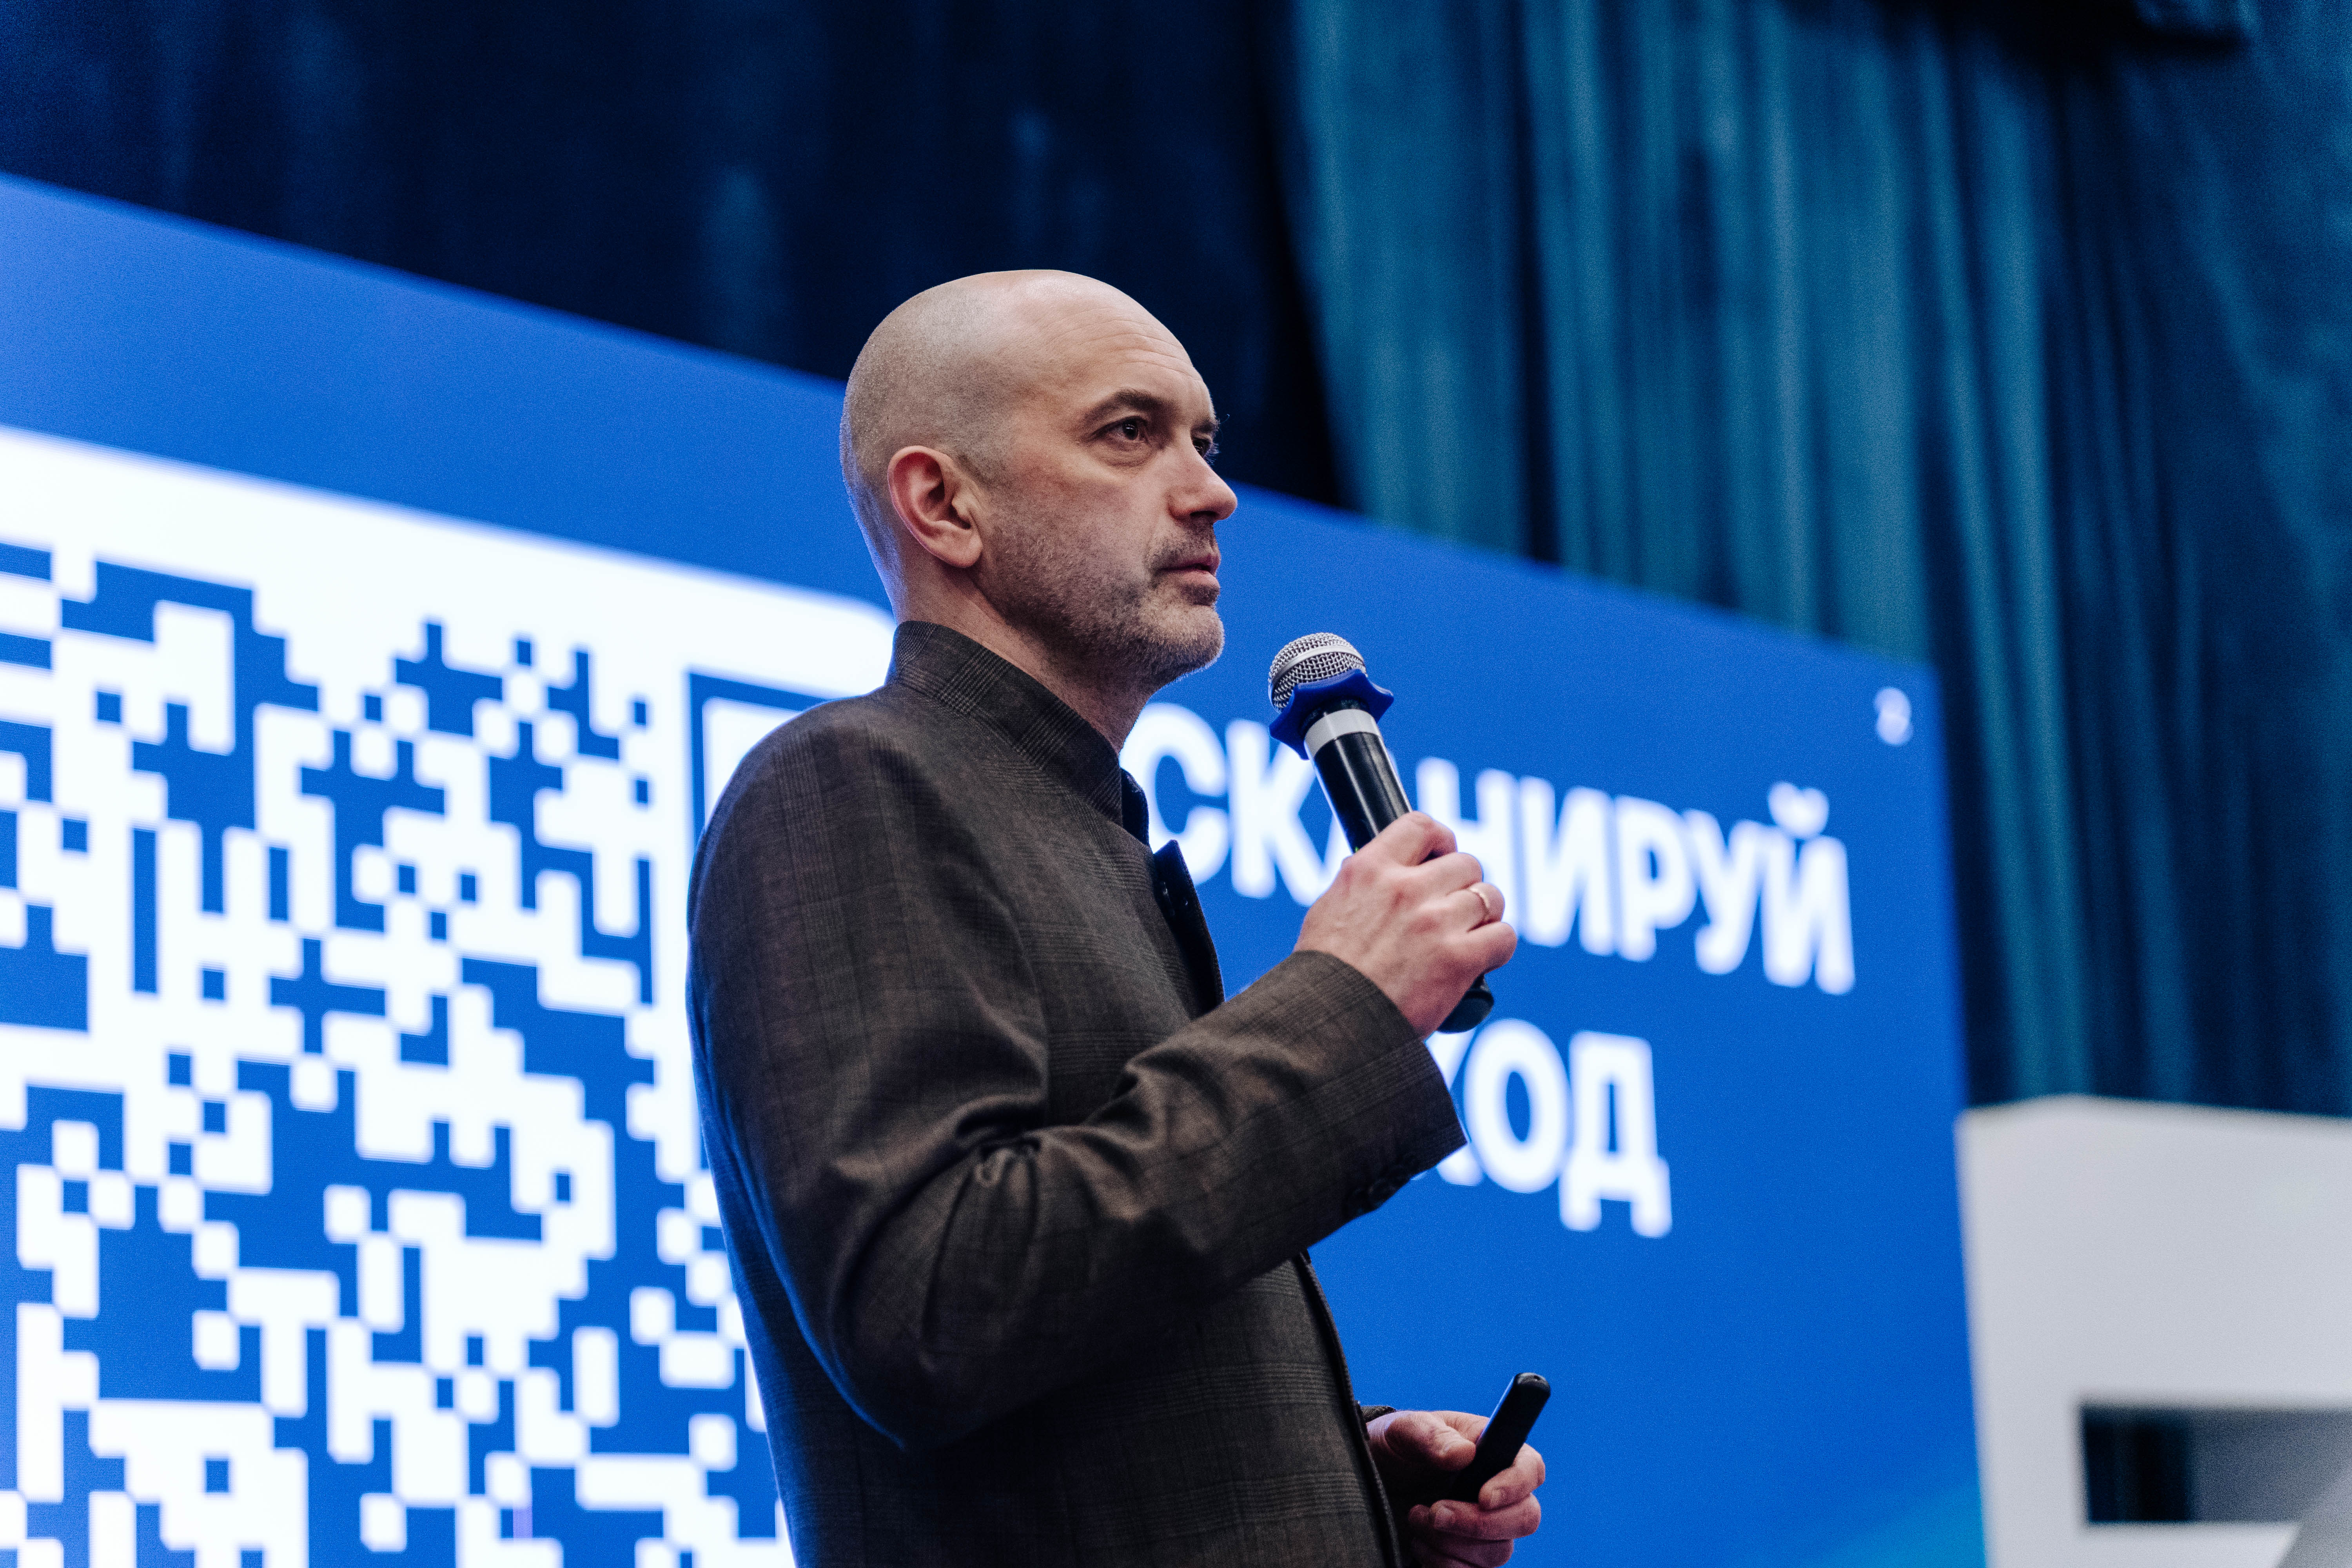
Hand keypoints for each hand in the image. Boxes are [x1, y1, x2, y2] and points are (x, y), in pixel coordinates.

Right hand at [1296, 812, 1517, 1035]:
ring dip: (1484, 916)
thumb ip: (1360, 884)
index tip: (1442, 856)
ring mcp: (1434, 922)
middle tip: (1453, 910)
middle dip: (1464, 886)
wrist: (1330, 1023)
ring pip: (1489, 897)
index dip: (1441, 840)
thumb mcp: (1328, 911)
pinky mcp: (1458, 959)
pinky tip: (1480, 960)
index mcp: (1369, 870)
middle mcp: (1405, 889)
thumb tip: (1375, 866)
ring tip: (1467, 936)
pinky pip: (1503, 936)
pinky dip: (1497, 947)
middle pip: (1466, 863)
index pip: (1421, 826)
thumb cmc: (1324, 975)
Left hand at [1366, 1408, 1544, 1566]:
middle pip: (1525, 1518)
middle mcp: (1496, 1493)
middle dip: (1479, 1523)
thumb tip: (1463, 1454)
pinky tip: (1418, 1543)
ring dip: (1452, 1542)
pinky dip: (1444, 1564)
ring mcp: (1485, 1529)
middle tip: (1436, 1512)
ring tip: (1415, 1518)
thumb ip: (1431, 1435)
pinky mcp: (1467, 1556)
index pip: (1530, 1469)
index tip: (1483, 1498)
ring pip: (1497, 1552)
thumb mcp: (1404, 1430)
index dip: (1515, 1487)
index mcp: (1491, 1452)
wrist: (1373, 1483)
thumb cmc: (1395, 1448)